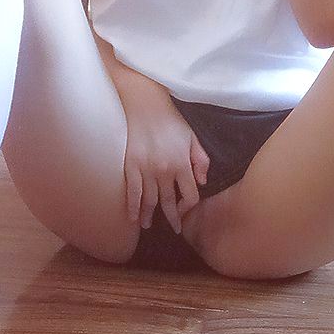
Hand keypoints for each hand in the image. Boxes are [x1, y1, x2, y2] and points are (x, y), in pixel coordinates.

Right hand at [119, 79, 209, 232]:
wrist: (145, 104)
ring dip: (150, 216)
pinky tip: (133, 217)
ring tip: (148, 225)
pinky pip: (133, 192)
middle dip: (172, 218)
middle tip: (173, 229)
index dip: (188, 206)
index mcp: (182, 163)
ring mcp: (147, 170)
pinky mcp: (131, 166)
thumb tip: (202, 181)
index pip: (190, 195)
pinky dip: (133, 207)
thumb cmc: (170, 120)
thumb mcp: (192, 137)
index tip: (185, 210)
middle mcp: (166, 170)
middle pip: (169, 202)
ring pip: (150, 201)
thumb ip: (200, 160)